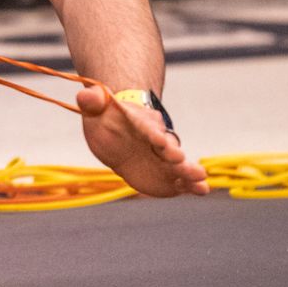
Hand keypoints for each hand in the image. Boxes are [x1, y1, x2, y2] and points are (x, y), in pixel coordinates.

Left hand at [76, 87, 209, 198]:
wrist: (122, 134)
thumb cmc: (109, 119)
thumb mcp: (97, 108)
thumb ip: (92, 102)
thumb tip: (84, 96)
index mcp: (141, 124)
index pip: (147, 128)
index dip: (152, 133)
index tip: (158, 139)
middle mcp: (158, 142)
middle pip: (167, 147)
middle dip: (172, 153)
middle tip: (178, 158)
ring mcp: (164, 160)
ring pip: (179, 165)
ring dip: (189, 171)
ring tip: (201, 178)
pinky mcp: (168, 176)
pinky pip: (181, 181)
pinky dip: (192, 185)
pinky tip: (203, 190)